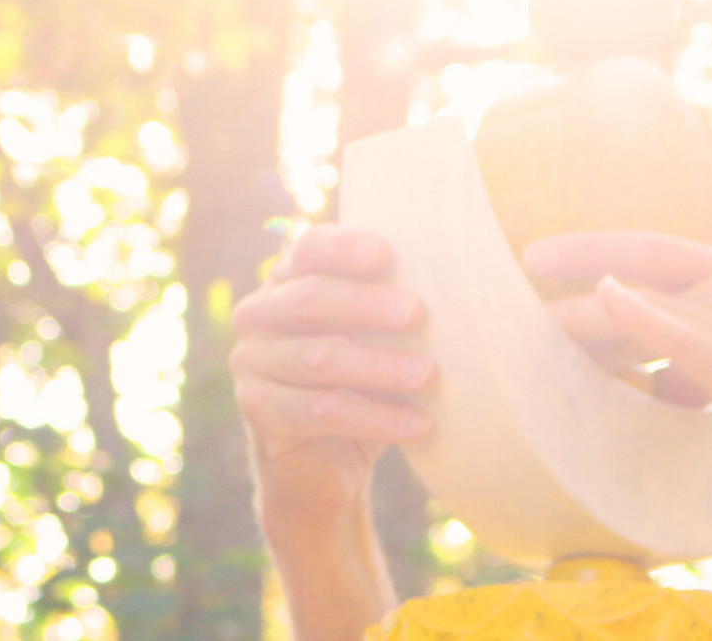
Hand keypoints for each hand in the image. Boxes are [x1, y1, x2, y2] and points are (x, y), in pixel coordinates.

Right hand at [230, 224, 435, 533]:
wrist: (326, 464)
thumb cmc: (362, 383)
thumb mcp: (374, 338)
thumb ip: (393, 308)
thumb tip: (460, 284)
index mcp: (287, 280)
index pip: (308, 250)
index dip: (343, 249)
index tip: (385, 252)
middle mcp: (259, 315)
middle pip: (309, 300)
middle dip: (367, 305)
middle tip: (418, 313)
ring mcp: (251, 364)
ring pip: (318, 359)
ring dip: (379, 367)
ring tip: (428, 374)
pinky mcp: (259, 412)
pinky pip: (320, 412)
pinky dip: (374, 418)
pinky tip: (417, 424)